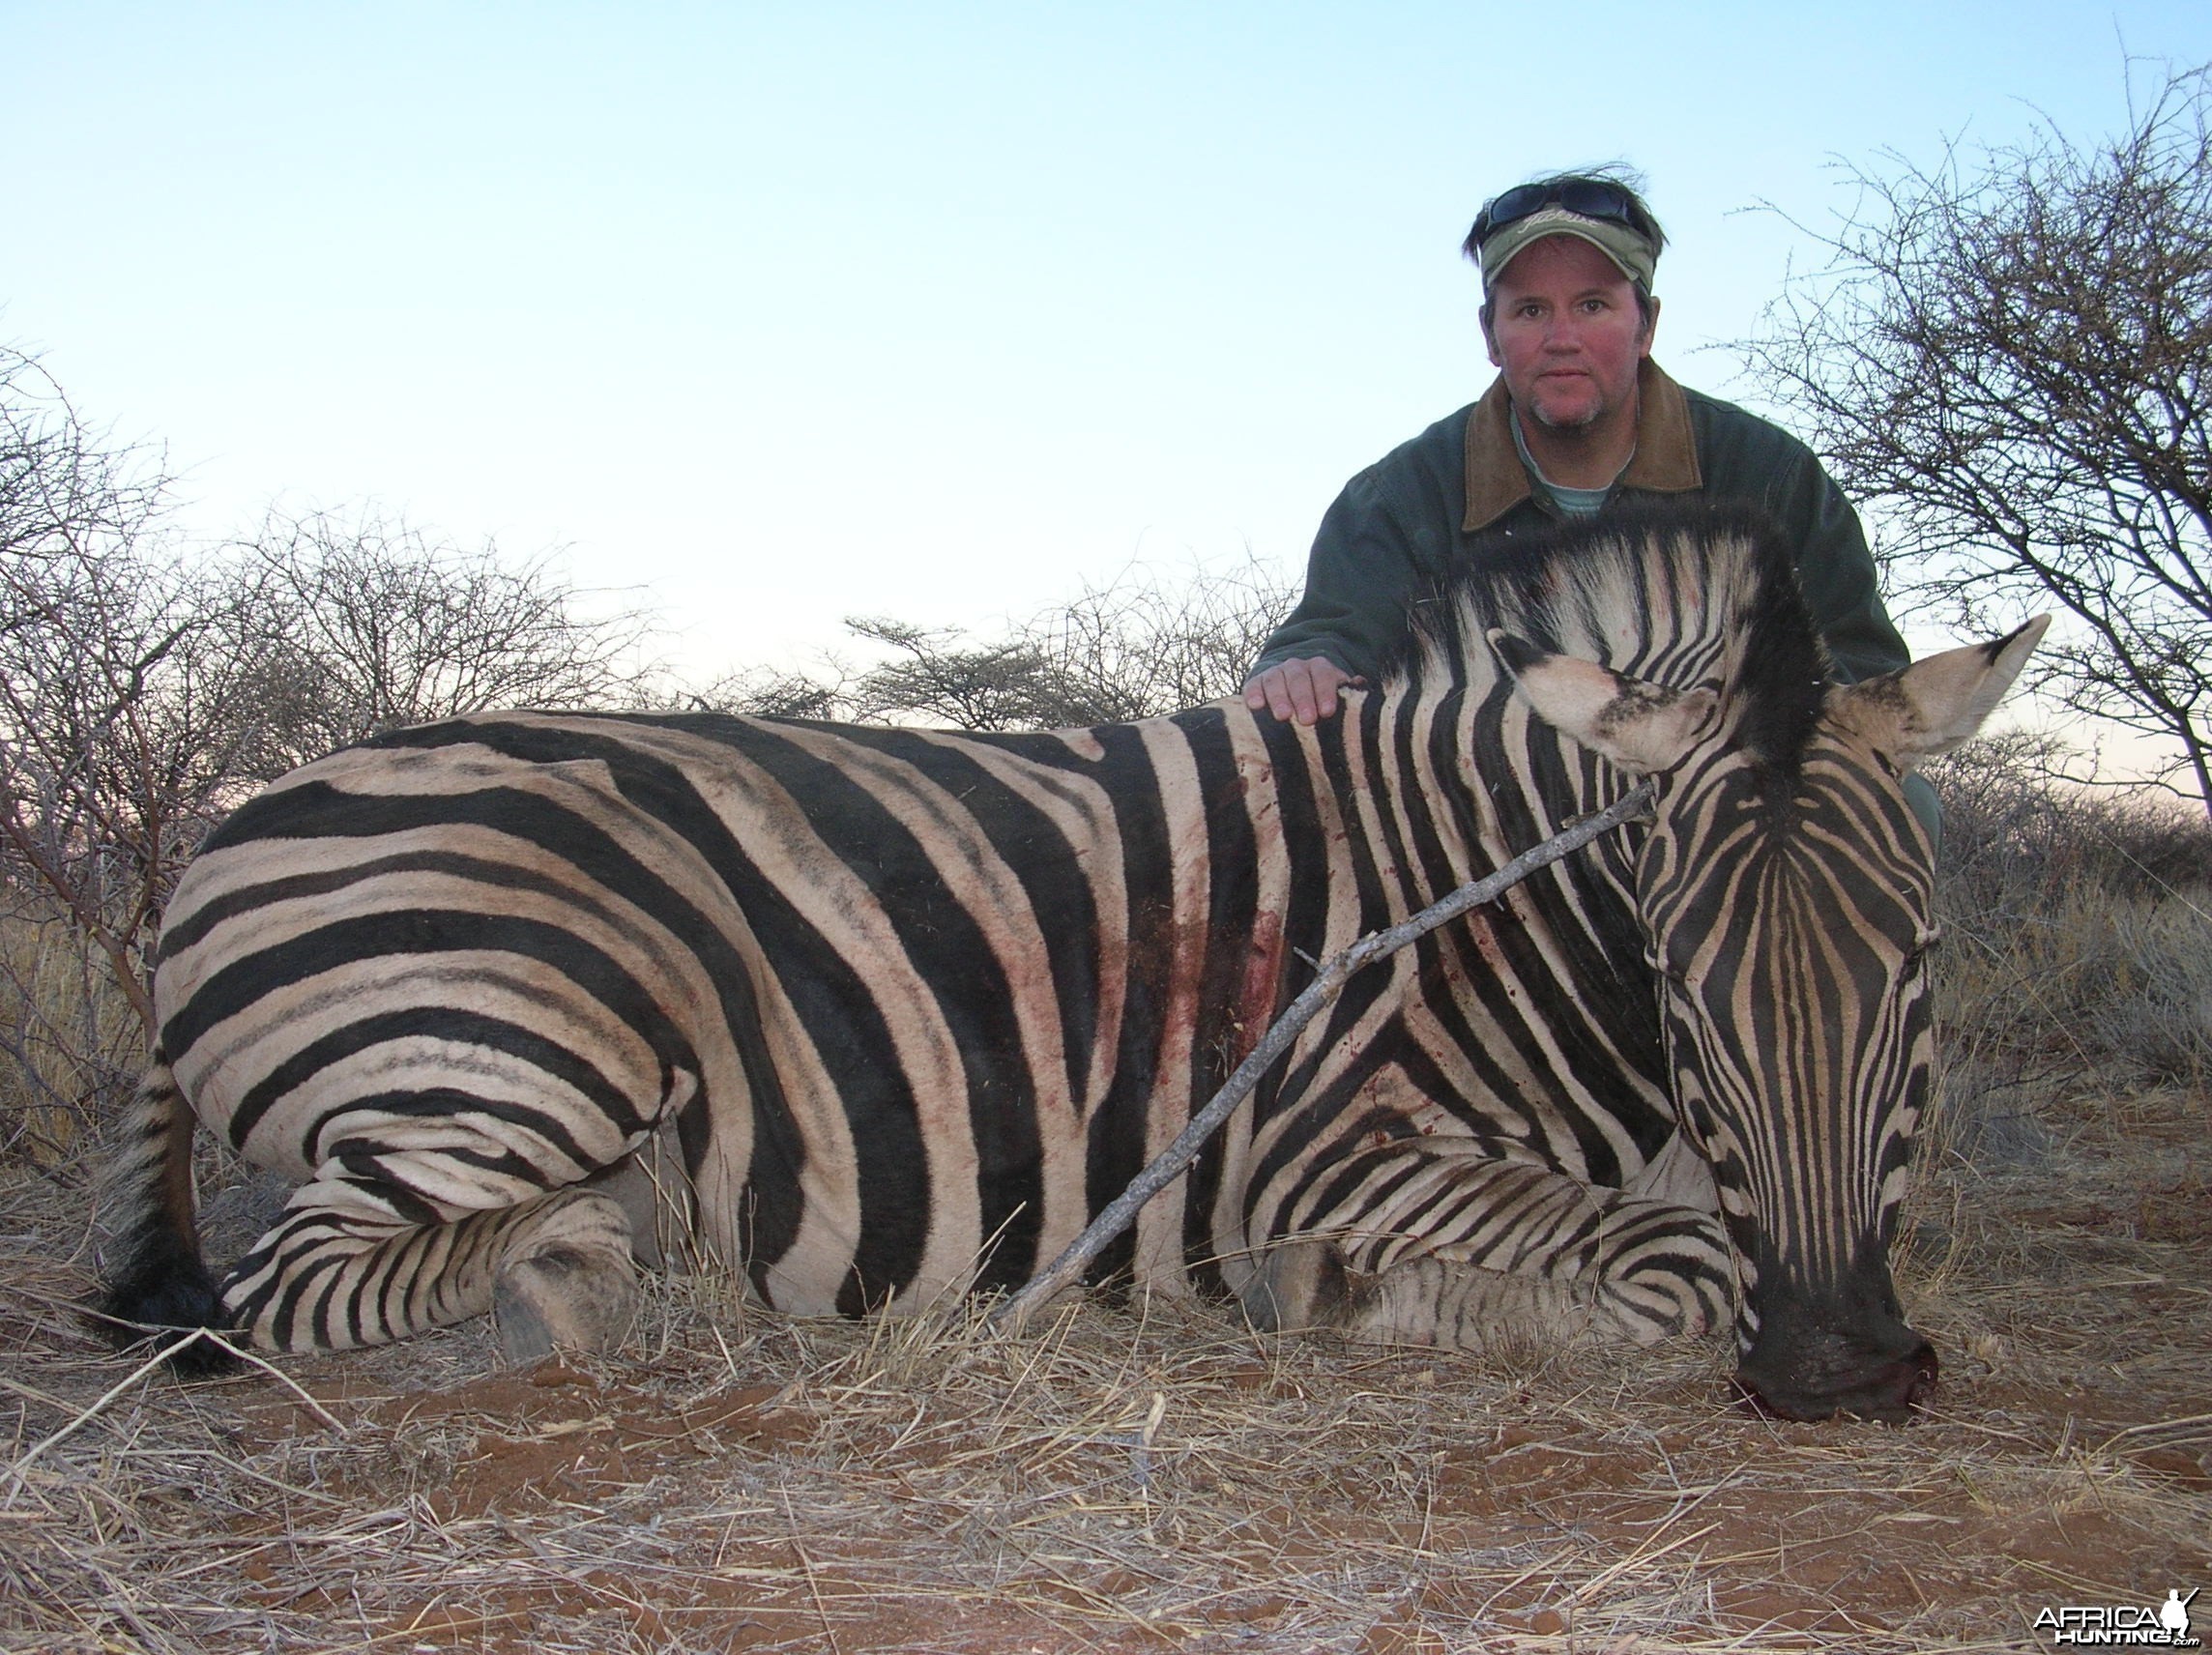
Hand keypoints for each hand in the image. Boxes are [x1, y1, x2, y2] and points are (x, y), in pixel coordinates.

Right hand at [1242, 657, 1362, 724]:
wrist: (1290, 684)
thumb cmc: (1319, 698)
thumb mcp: (1336, 692)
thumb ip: (1349, 691)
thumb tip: (1360, 682)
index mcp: (1319, 668)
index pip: (1323, 675)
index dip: (1325, 692)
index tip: (1327, 712)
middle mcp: (1296, 667)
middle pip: (1299, 678)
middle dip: (1303, 698)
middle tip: (1307, 720)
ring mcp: (1275, 673)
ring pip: (1276, 680)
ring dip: (1279, 697)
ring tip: (1283, 716)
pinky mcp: (1256, 682)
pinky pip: (1253, 685)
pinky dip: (1253, 694)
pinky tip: (1255, 706)